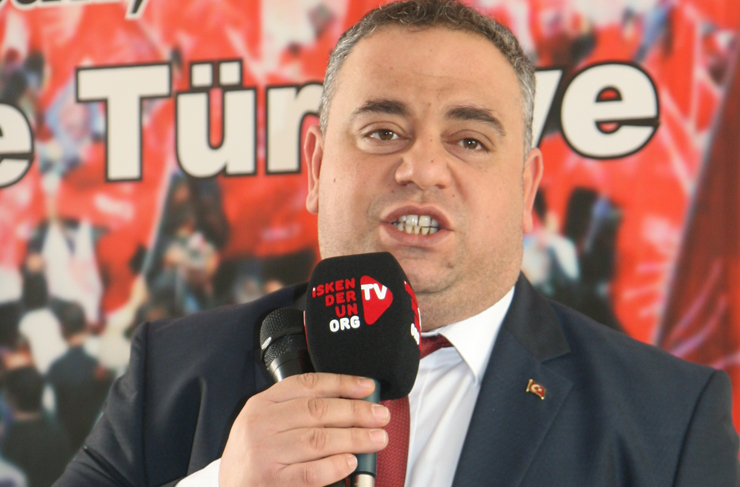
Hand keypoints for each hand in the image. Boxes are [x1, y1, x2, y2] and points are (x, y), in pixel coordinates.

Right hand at [219, 373, 389, 486]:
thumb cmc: (255, 458)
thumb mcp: (266, 425)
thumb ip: (298, 411)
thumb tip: (350, 403)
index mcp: (262, 405)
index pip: (307, 384)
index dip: (342, 383)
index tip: (367, 387)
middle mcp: (260, 426)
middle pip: (317, 410)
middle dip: (355, 411)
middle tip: (380, 415)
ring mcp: (265, 454)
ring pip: (318, 439)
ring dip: (354, 438)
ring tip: (376, 439)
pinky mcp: (272, 482)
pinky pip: (311, 472)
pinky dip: (335, 465)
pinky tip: (351, 462)